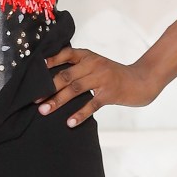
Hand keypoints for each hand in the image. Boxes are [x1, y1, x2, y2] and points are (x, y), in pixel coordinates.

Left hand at [35, 44, 156, 127]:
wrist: (141, 81)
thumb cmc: (114, 75)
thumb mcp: (97, 65)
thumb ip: (79, 68)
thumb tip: (54, 79)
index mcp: (88, 56)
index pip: (66, 54)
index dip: (50, 61)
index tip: (35, 71)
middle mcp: (94, 64)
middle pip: (66, 75)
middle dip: (48, 87)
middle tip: (34, 99)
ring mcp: (102, 78)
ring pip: (75, 89)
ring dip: (58, 101)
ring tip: (44, 111)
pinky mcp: (109, 93)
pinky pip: (91, 104)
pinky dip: (79, 114)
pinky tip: (69, 122)